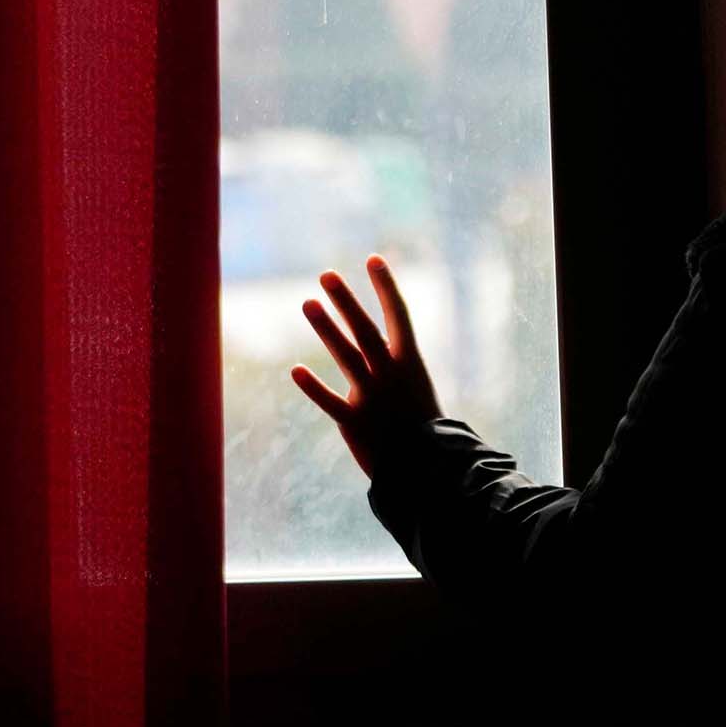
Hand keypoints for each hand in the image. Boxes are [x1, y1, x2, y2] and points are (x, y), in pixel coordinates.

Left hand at [291, 255, 443, 475]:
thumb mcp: (417, 390)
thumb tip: (377, 348)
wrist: (430, 468)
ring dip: (327, 328)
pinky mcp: (355, 422)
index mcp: (410, 363)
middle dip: (346, 300)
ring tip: (308, 303)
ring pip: (347, 356)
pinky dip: (314, 387)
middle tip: (326, 274)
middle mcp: (391, 374)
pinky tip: (295, 370)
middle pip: (365, 329)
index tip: (373, 259)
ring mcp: (373, 397)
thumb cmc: (425, 429)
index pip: (399, 315)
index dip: (386, 286)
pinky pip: (331, 402)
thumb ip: (395, 368)